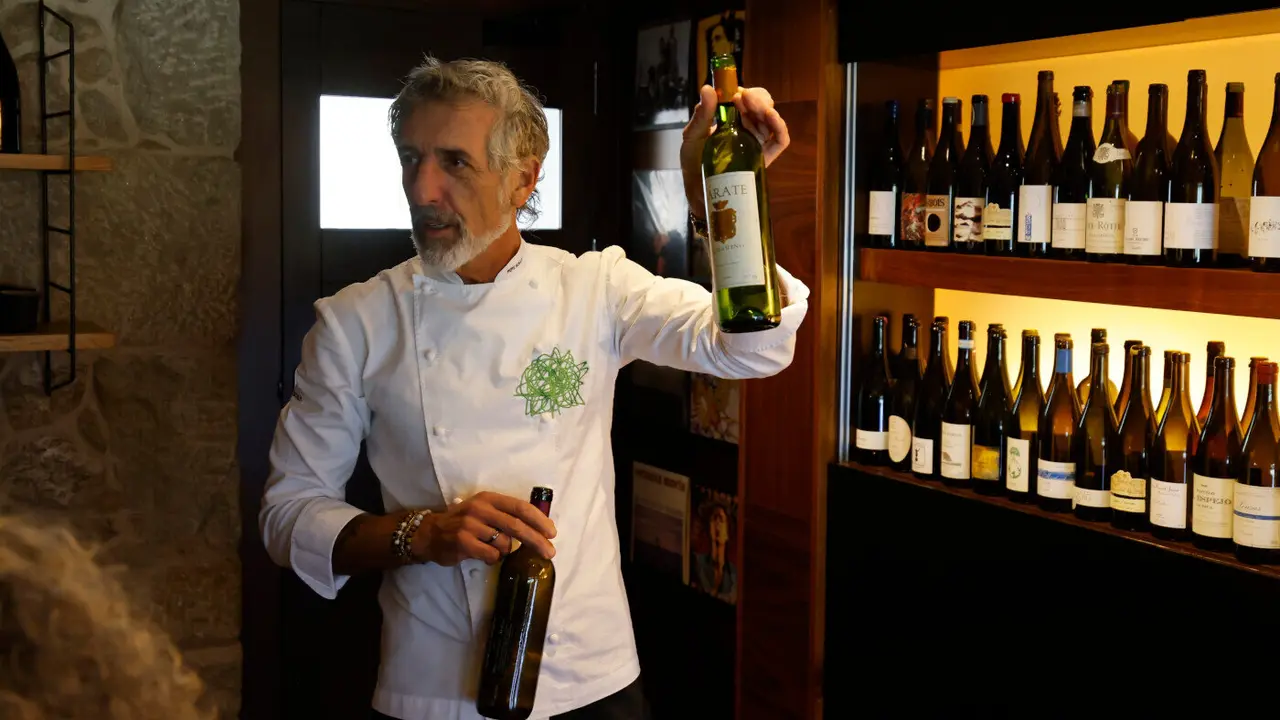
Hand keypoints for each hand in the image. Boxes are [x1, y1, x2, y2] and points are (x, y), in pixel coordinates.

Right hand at [417, 491, 556, 565]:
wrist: (431, 533)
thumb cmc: (464, 523)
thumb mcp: (485, 511)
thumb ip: (507, 516)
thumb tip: (540, 529)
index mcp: (489, 498)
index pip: (520, 507)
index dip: (539, 520)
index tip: (552, 533)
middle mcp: (480, 509)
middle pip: (517, 526)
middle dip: (537, 540)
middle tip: (550, 552)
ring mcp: (470, 525)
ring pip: (504, 544)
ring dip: (506, 551)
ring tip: (494, 549)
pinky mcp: (463, 542)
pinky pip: (491, 556)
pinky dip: (493, 559)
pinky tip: (484, 556)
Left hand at [680, 84, 791, 215]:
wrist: (699, 193)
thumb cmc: (694, 164)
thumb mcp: (693, 136)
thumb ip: (701, 115)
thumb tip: (707, 89)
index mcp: (731, 119)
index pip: (746, 99)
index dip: (745, 92)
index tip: (736, 92)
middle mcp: (747, 128)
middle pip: (762, 105)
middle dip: (756, 98)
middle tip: (743, 99)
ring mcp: (757, 142)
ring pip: (771, 119)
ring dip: (765, 108)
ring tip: (754, 108)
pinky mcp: (764, 157)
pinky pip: (780, 140)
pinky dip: (780, 127)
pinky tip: (772, 118)